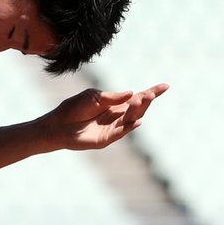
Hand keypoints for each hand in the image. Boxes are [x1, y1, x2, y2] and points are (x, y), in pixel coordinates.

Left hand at [43, 83, 168, 150]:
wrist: (58, 124)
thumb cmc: (74, 108)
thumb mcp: (94, 97)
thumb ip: (112, 97)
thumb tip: (132, 93)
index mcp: (116, 104)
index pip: (138, 98)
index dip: (152, 92)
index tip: (165, 86)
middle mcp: (117, 116)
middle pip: (138, 109)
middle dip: (145, 101)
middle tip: (147, 94)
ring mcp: (113, 128)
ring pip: (131, 120)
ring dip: (137, 110)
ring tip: (140, 99)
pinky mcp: (106, 139)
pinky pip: (120, 133)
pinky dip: (129, 127)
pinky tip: (136, 121)